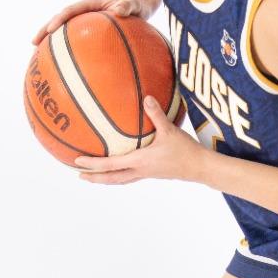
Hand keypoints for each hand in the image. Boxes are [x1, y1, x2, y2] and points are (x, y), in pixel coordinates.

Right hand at [31, 0, 150, 45]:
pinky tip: (62, 64)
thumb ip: (127, 6)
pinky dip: (66, 47)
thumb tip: (118, 10)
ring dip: (51, 39)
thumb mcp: (136, 4)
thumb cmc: (138, 5)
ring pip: (64, 28)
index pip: (71, 10)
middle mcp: (84, 9)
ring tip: (38, 53)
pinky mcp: (88, 28)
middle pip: (60, 19)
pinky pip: (74, 37)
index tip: (51, 30)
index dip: (59, 20)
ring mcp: (84, 18)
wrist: (139, 5)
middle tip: (33, 43)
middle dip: (46, 30)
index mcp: (91, 2)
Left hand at [73, 96, 203, 185]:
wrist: (200, 167)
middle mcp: (140, 170)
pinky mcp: (153, 173)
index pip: (110, 165)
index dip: (93, 164)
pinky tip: (121, 166)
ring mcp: (146, 173)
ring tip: (95, 175)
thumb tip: (146, 97)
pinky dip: (120, 174)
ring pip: (121, 179)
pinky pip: (131, 175)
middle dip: (95, 177)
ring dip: (106, 178)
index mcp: (140, 161)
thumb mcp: (170, 130)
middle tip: (80, 175)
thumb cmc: (185, 150)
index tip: (77, 162)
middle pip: (112, 178)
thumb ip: (156, 114)